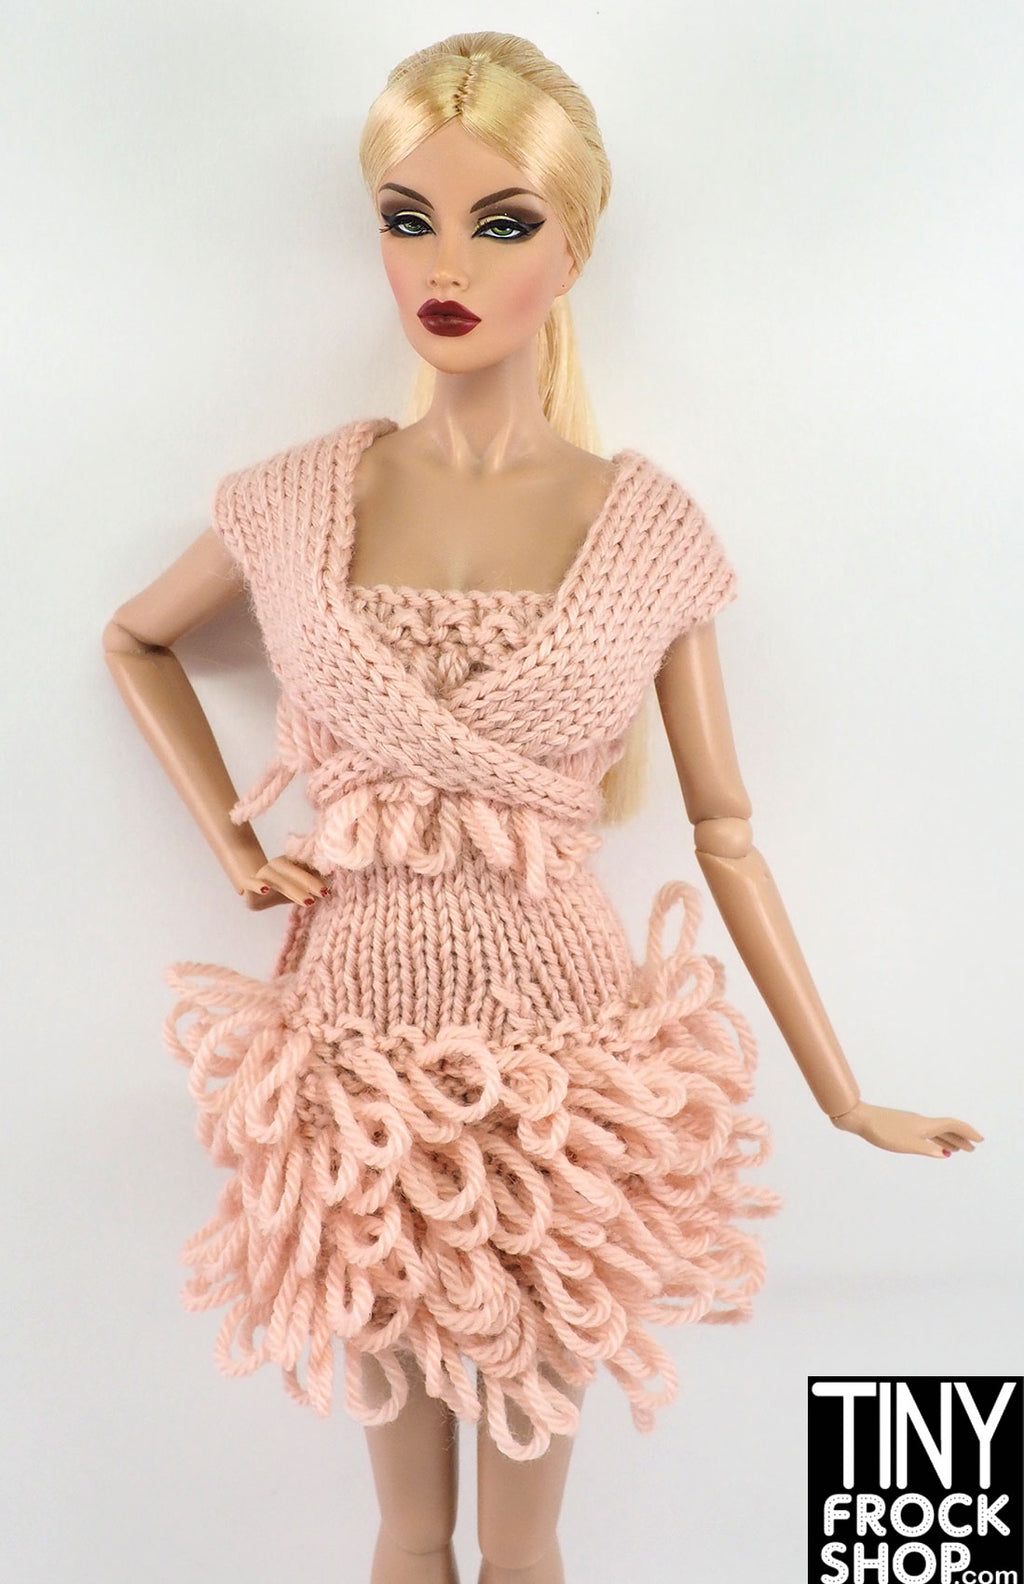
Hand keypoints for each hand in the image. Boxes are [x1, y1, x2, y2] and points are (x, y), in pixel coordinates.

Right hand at [236, 855, 332, 912]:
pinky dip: (257, 885)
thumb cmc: (285, 887)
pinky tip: (265, 889)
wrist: (256, 892)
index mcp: (290, 862)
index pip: (304, 866)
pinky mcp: (247, 884)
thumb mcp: (302, 885)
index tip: (329, 888)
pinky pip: (251, 883)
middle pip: (292, 871)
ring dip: (292, 889)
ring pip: (276, 879)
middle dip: (309, 882)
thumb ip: (316, 879)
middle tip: (324, 894)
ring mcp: (261, 874)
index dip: (317, 875)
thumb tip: (337, 875)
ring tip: (307, 901)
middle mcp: (276, 865)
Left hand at [830, 1100, 983, 1157]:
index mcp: (924, 1125)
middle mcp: (921, 1122)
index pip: (952, 1125)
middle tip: (973, 1148)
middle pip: (946, 1129)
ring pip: (936, 1132)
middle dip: (961, 1138)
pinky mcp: (902, 1126)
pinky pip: (926, 1134)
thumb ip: (927, 1149)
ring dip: (949, 1140)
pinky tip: (933, 1147)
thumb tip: (944, 1155)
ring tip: (958, 1150)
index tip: (980, 1140)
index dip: (967, 1131)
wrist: (860, 1118)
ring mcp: (911, 1124)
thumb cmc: (882, 1131)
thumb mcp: (907, 1144)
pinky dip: (935, 1141)